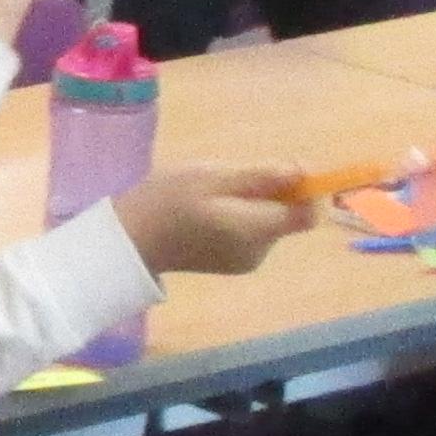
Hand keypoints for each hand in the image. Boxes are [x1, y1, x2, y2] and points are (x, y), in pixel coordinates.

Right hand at [114, 162, 324, 281]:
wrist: (128, 241)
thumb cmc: (167, 201)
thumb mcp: (212, 177)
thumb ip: (260, 176)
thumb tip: (304, 172)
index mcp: (257, 230)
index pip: (306, 213)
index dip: (302, 189)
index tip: (276, 171)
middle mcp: (259, 251)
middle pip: (285, 216)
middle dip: (268, 193)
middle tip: (227, 178)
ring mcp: (245, 260)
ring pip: (266, 222)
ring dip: (250, 204)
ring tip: (210, 194)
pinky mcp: (230, 263)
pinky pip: (250, 233)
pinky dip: (238, 218)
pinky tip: (206, 211)